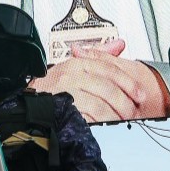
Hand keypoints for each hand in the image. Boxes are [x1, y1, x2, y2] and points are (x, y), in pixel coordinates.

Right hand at [30, 42, 169, 121]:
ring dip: (114, 116)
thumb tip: (119, 44)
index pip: (110, 69)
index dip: (129, 83)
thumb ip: (99, 55)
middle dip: (125, 103)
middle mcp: (71, 74)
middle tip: (132, 112)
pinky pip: (86, 118)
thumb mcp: (76, 65)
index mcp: (78, 62)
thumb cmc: (54, 85)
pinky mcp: (61, 109)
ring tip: (120, 122)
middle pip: (108, 89)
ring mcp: (65, 92)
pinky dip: (99, 124)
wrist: (29, 100)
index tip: (140, 94)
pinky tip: (105, 126)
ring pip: (99, 105)